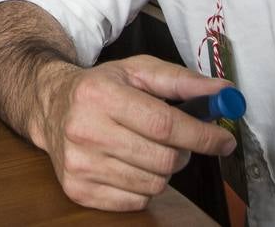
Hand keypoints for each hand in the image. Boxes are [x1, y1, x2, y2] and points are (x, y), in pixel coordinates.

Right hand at [33, 55, 236, 211]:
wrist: (49, 106)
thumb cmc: (100, 88)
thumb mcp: (136, 71)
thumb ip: (182, 80)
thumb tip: (225, 94)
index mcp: (99, 94)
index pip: (164, 125)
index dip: (202, 136)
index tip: (225, 140)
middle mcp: (84, 130)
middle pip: (162, 159)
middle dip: (183, 152)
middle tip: (177, 141)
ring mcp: (79, 164)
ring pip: (154, 184)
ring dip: (162, 170)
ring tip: (145, 149)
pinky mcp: (77, 190)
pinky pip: (136, 201)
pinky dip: (143, 186)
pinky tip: (128, 164)